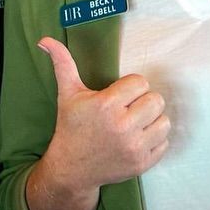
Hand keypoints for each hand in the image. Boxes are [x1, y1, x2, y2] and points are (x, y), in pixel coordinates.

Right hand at [36, 36, 169, 193]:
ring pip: (164, 121)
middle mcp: (122, 126)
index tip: (119, 95)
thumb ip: (62, 63)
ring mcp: (134, 147)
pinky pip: (164, 143)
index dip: (130, 87)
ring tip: (135, 123)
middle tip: (128, 109)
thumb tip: (45, 40)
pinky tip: (137, 139)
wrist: (71, 169)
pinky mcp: (142, 163)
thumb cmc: (71, 127)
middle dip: (143, 101)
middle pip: (155, 100)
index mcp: (106, 105)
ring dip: (152, 120)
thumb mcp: (67, 93)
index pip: (140, 82)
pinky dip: (154, 140)